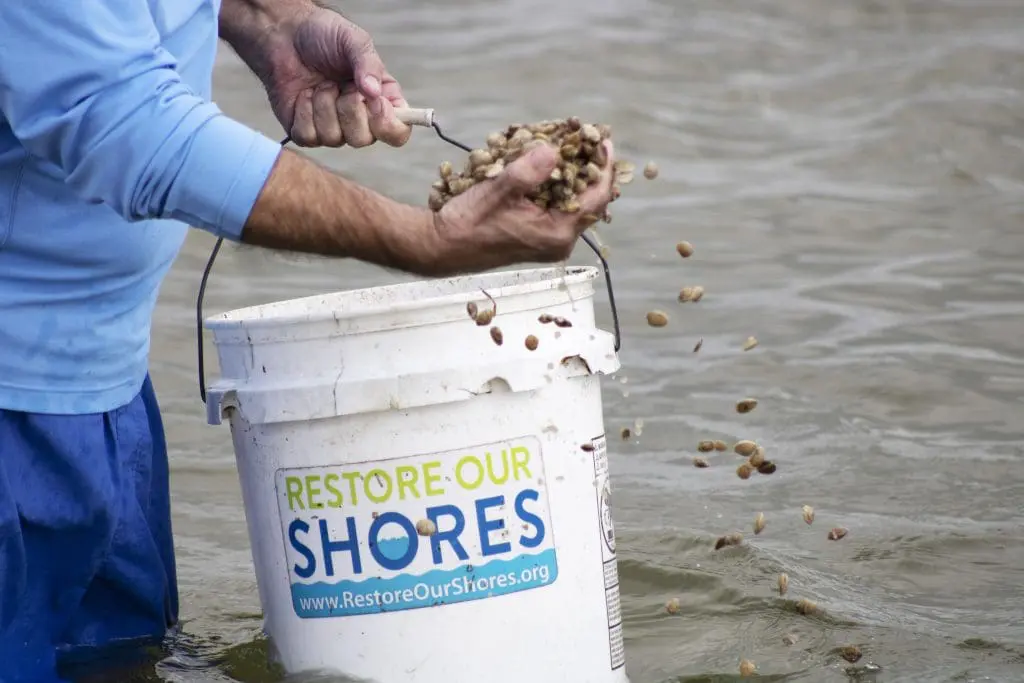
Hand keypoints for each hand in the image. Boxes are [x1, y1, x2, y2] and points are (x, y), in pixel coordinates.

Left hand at [262, 6, 410, 147]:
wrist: (286, 35)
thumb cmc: (324, 36)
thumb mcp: (353, 41)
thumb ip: (368, 64)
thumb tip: (373, 93)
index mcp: (381, 101)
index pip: (398, 132)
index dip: (390, 125)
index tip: (376, 102)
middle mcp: (360, 120)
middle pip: (364, 140)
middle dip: (348, 109)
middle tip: (339, 84)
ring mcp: (333, 129)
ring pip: (334, 138)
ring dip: (323, 105)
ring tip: (320, 85)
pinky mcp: (306, 133)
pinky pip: (308, 136)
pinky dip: (304, 111)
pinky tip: (304, 94)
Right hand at [424, 140, 616, 275]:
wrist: (442, 247)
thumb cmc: (468, 223)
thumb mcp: (497, 191)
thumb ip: (527, 171)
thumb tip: (553, 151)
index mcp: (557, 233)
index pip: (597, 198)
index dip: (604, 167)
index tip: (603, 140)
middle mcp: (559, 241)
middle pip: (590, 201)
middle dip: (590, 169)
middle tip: (588, 140)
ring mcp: (548, 240)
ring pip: (574, 203)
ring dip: (573, 176)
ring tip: (570, 148)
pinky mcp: (537, 237)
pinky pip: (558, 208)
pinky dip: (557, 186)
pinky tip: (548, 166)